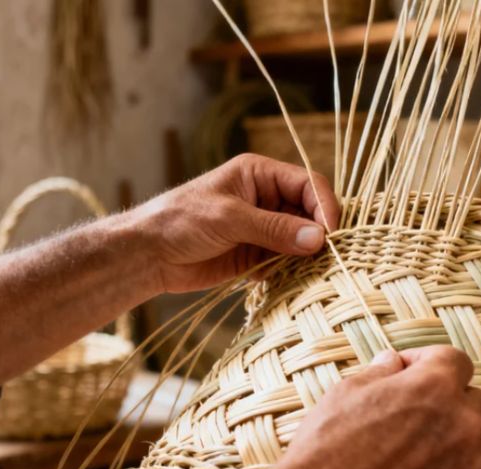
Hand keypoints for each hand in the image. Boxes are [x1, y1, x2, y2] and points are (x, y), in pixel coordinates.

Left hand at [131, 153, 338, 293]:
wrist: (149, 255)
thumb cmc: (181, 221)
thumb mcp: (229, 219)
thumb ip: (274, 228)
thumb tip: (318, 238)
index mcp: (260, 174)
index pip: (308, 184)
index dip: (325, 207)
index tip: (331, 235)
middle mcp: (267, 198)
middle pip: (311, 213)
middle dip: (319, 234)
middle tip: (327, 258)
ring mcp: (263, 228)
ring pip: (302, 240)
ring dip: (307, 257)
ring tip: (310, 273)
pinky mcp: (257, 255)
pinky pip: (286, 262)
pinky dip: (291, 272)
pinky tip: (287, 281)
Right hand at [189, 346, 480, 468]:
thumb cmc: (329, 447)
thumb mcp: (347, 391)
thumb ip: (381, 371)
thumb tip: (394, 362)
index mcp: (434, 386)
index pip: (455, 360)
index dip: (428, 362)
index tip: (408, 372)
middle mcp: (462, 422)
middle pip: (476, 399)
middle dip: (451, 400)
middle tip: (416, 412)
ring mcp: (468, 464)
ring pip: (477, 440)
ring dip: (455, 437)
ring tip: (415, 450)